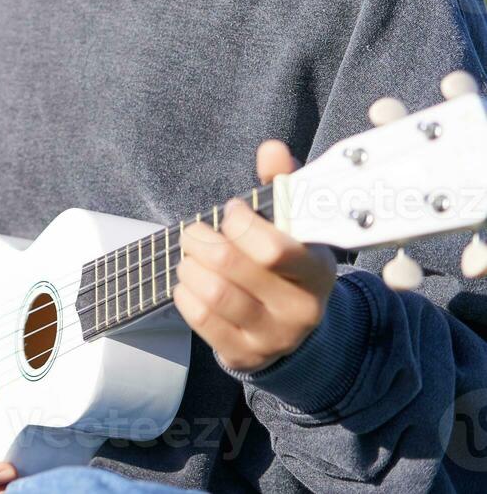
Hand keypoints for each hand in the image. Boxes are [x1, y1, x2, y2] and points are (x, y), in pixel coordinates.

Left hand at [173, 139, 337, 372]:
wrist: (295, 329)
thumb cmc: (287, 265)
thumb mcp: (292, 227)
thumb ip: (281, 185)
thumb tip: (271, 148)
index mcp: (317, 272)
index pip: (274, 249)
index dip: (241, 223)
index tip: (232, 211)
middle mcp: (300, 309)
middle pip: (231, 267)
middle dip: (202, 240)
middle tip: (196, 232)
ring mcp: (273, 336)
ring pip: (214, 293)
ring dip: (190, 266)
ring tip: (190, 257)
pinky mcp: (245, 354)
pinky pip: (201, 319)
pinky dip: (185, 293)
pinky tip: (189, 282)